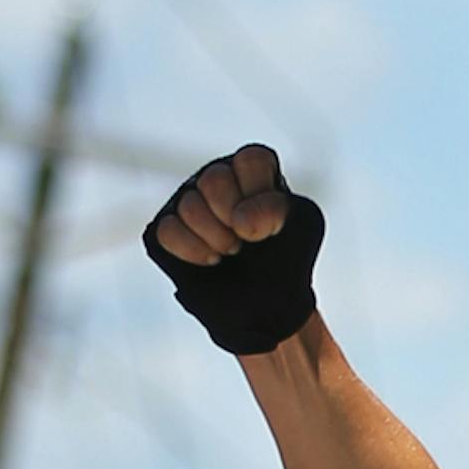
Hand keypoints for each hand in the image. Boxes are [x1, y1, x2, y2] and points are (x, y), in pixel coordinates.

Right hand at [148, 143, 289, 267]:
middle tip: (245, 243)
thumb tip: (239, 221)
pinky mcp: (165, 227)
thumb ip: (279, 209)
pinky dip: (191, 251)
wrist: (263, 308)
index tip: (270, 227)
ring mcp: (189, 199)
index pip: (251, 160)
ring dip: (215, 239)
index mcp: (253, 168)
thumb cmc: (285, 262)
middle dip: (232, 220)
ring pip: (189, 205)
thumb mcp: (303, 229)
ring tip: (229, 252)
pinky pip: (167, 229)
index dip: (259, 197)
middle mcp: (219, 176)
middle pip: (213, 179)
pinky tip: (209, 261)